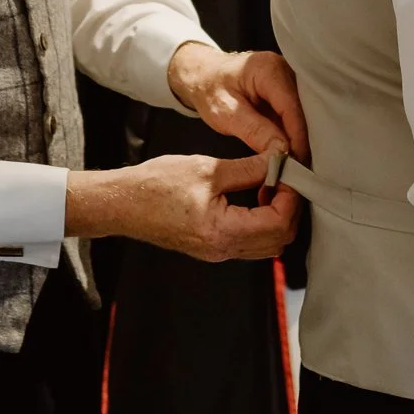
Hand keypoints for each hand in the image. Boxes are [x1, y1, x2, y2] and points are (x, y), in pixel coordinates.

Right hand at [64, 153, 301, 261]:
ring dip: (278, 217)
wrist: (122, 203)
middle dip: (290, 208)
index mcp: (222, 232)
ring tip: (272, 186)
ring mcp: (218, 252)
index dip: (291, 197)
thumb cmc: (155, 185)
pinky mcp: (213, 247)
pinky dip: (262, 222)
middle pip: (279, 240)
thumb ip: (247, 167)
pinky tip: (257, 197)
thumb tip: (278, 161)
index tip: (289, 173)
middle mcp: (223, 249)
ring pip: (268, 244)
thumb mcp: (206, 168)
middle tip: (286, 179)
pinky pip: (250, 242)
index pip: (278, 223)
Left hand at [167, 43, 309, 163]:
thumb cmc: (209, 89)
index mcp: (269, 69)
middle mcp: (286, 70)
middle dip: (301, 142)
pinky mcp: (289, 92)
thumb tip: (282, 152)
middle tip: (296, 172)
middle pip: (304, 111)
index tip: (296, 164)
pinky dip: (293, 136)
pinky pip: (297, 116)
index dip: (297, 137)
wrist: (204, 76)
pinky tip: (290, 156)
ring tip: (294, 168)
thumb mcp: (225, 113)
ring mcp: (290, 80)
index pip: (291, 107)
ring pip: (304, 116)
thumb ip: (254, 131)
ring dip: (299, 141)